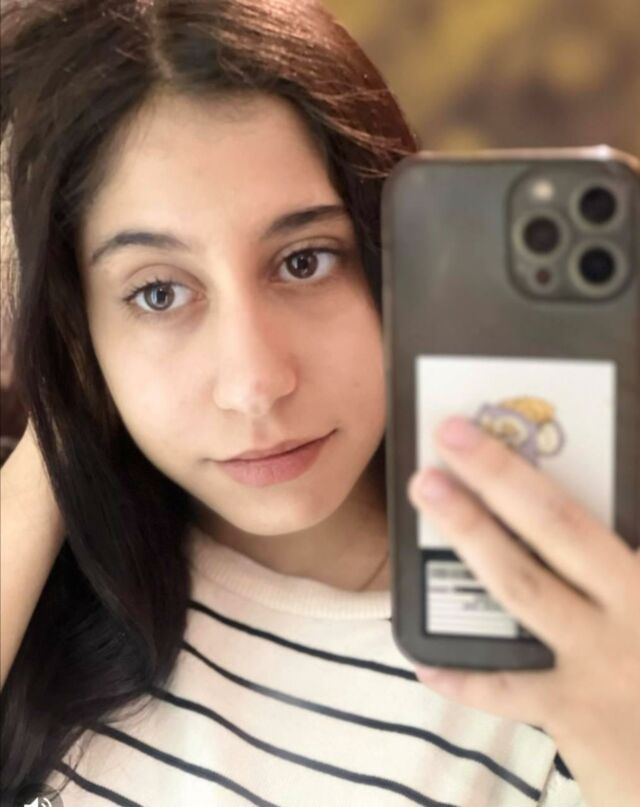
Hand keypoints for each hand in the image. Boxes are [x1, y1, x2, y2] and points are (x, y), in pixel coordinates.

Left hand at [407, 415, 639, 806]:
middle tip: (453, 433)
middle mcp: (635, 608)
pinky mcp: (579, 713)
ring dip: (470, 533)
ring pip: (523, 585)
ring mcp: (606, 661)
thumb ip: (615, 564)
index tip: (501, 427)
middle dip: (500, 474)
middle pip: (559, 524)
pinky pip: (508, 688)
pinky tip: (425, 660)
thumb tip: (594, 512)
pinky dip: (465, 676)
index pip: (595, 509)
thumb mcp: (636, 602)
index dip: (543, 466)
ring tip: (427, 490)